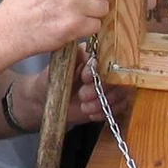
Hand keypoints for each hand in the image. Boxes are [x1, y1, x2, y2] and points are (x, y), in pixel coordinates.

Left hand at [9, 63, 133, 131]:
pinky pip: (120, 108)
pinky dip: (104, 112)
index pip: (108, 59)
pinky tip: (89, 113)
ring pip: (121, 94)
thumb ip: (74, 58)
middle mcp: (106, 68)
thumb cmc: (50, 80)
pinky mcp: (111, 101)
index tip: (84, 78)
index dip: (98, 70)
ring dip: (102, 103)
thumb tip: (88, 54)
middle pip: (118, 77)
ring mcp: (111, 85)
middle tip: (82, 96)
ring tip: (84, 107)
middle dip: (100, 90)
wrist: (45, 100)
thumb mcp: (58, 66)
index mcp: (94, 54)